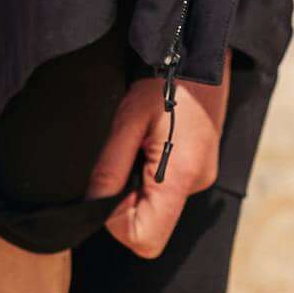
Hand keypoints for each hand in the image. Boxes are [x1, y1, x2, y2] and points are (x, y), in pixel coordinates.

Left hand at [86, 68, 227, 259]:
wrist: (200, 54)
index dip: (117, 222)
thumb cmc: (164, 81)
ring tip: (139, 143)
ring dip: (138, 185)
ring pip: (157, 207)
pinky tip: (151, 142)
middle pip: (150, 226)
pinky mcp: (200, 168)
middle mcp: (197, 184)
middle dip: (126, 202)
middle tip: (123, 156)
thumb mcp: (127, 121)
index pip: (145, 239)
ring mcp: (202, 177)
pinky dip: (151, 175)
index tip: (111, 186)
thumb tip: (91, 205)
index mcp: (180, 176)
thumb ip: (109, 168)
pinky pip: (167, 189)